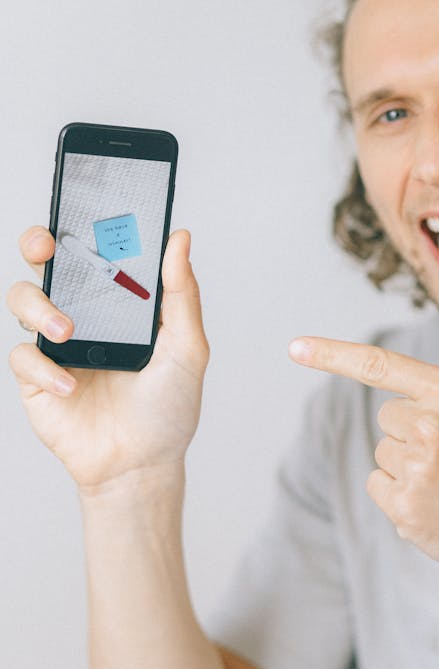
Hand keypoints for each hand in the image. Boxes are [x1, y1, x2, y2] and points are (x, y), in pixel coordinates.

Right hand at [7, 227, 209, 489]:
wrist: (143, 464)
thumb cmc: (168, 407)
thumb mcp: (187, 348)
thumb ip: (181, 294)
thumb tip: (179, 237)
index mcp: (117, 301)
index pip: (92, 250)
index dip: (80, 222)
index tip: (81, 204)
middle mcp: (82, 313)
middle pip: (44, 262)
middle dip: (37, 242)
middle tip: (46, 246)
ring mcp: (55, 344)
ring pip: (22, 299)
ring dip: (40, 307)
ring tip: (69, 332)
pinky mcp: (36, 378)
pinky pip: (23, 356)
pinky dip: (45, 369)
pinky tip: (73, 387)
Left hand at [289, 288, 438, 582]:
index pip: (379, 365)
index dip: (332, 355)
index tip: (295, 347)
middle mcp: (431, 427)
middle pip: (387, 416)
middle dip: (412, 431)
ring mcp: (417, 469)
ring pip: (383, 452)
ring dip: (407, 465)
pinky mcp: (404, 507)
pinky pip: (378, 485)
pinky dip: (399, 495)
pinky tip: (434, 502)